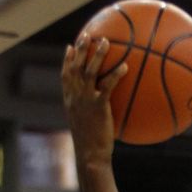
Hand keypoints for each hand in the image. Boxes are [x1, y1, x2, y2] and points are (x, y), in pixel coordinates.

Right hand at [62, 34, 127, 165]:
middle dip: (80, 49)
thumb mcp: (85, 127)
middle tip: (87, 35)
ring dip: (97, 54)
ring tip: (106, 42)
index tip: (70, 47)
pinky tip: (126, 66)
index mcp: (69, 101)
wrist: (90, 155)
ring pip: (90, 71)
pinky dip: (116, 74)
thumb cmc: (90, 146)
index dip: (67, 60)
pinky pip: (108, 86)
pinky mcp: (98, 106)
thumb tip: (99, 110)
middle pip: (75, 67)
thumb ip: (88, 113)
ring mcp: (85, 100)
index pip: (65, 75)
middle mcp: (75, 97)